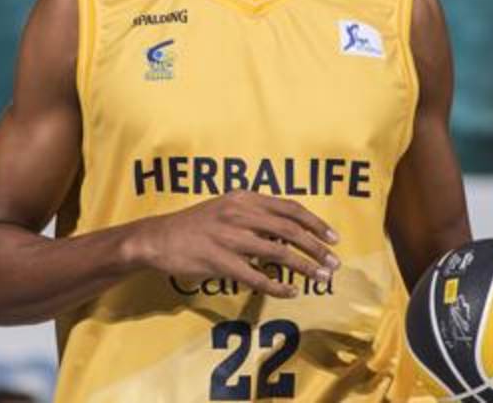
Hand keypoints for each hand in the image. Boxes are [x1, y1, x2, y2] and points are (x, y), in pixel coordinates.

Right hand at [128, 190, 339, 297]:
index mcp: (244, 198)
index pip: (289, 208)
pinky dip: (277, 286)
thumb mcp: (225, 207)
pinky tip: (290, 293)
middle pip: (290, 230)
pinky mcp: (219, 261)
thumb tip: (287, 228)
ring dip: (305, 267)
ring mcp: (229, 237)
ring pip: (278, 253)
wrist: (158, 238)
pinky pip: (256, 277)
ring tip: (321, 278)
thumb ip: (254, 213)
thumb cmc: (194, 224)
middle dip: (317, 247)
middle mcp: (239, 214)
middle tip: (334, 263)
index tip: (334, 237)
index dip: (315, 223)